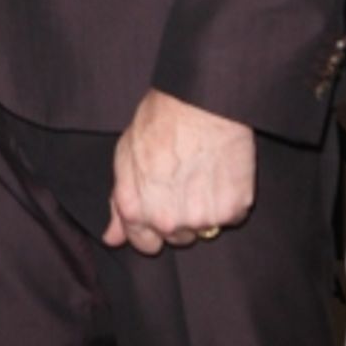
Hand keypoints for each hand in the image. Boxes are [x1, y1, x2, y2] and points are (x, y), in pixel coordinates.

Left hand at [102, 88, 255, 254]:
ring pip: (203, 230)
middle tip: (182, 180)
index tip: (159, 207)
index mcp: (137, 209)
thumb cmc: (160, 120)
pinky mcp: (233, 210)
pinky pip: (230, 217)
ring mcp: (202, 219)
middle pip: (176, 238)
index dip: (150, 227)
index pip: (144, 244)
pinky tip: (220, 172)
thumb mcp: (126, 154)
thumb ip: (119, 201)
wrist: (201, 100)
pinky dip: (228, 200)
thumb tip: (112, 239)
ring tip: (201, 173)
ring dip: (203, 209)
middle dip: (177, 216)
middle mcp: (168, 221)